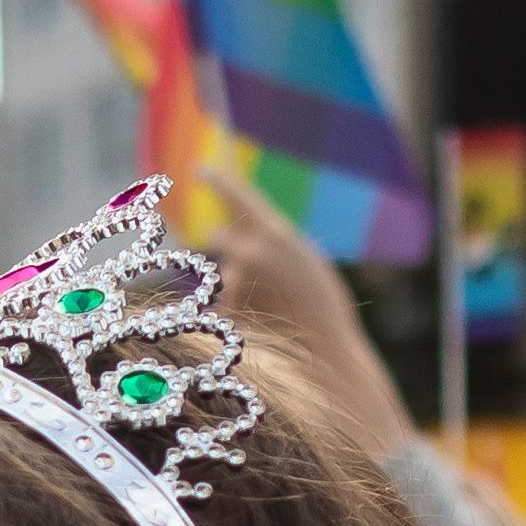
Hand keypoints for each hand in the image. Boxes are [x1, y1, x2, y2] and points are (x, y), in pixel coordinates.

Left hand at [198, 181, 414, 458]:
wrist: (323, 357)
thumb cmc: (322, 310)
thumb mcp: (308, 263)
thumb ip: (278, 244)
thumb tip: (247, 235)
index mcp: (276, 233)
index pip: (239, 198)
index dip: (220, 181)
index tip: (201, 169)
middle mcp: (248, 254)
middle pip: (222, 239)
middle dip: (233, 249)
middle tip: (260, 273)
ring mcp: (232, 285)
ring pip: (228, 278)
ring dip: (244, 290)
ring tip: (276, 311)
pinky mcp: (221, 311)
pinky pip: (224, 305)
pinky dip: (238, 314)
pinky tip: (263, 326)